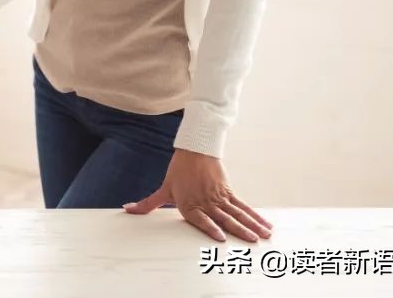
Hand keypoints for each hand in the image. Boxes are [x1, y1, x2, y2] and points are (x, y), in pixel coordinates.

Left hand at [123, 148, 272, 242]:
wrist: (194, 150)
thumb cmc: (178, 172)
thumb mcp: (164, 189)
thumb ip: (148, 204)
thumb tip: (127, 210)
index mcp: (189, 204)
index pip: (201, 218)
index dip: (210, 227)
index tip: (220, 237)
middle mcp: (206, 202)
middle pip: (224, 218)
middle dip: (239, 230)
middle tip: (252, 242)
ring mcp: (219, 197)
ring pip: (237, 213)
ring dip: (252, 225)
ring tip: (263, 236)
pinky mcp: (228, 192)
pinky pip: (243, 206)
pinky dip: (255, 216)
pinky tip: (265, 225)